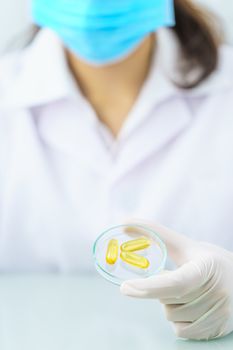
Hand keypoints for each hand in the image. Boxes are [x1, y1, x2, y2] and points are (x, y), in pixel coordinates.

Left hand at [120, 221, 232, 339]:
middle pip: (168, 300)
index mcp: (206, 267)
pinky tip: (189, 305)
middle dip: (160, 290)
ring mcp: (220, 314)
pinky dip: (177, 319)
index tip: (125, 288)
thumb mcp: (185, 245)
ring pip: (172, 316)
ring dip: (169, 304)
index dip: (149, 287)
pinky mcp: (218, 330)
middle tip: (172, 276)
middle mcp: (217, 293)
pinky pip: (181, 331)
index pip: (175, 282)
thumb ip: (154, 233)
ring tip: (185, 291)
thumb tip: (123, 222)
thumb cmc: (209, 260)